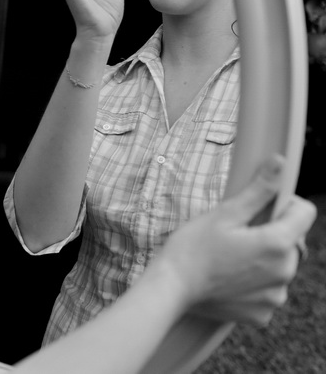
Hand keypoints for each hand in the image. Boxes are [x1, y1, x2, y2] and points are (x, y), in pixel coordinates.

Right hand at [153, 156, 316, 325]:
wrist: (170, 289)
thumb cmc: (192, 248)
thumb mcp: (224, 214)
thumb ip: (259, 191)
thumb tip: (280, 162)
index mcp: (277, 243)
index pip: (305, 213)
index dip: (285, 203)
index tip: (261, 207)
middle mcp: (285, 272)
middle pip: (290, 242)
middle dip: (269, 235)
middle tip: (233, 236)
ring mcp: (275, 296)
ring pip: (279, 267)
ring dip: (263, 261)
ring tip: (228, 259)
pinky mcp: (263, 313)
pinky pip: (267, 291)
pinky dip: (253, 285)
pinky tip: (228, 279)